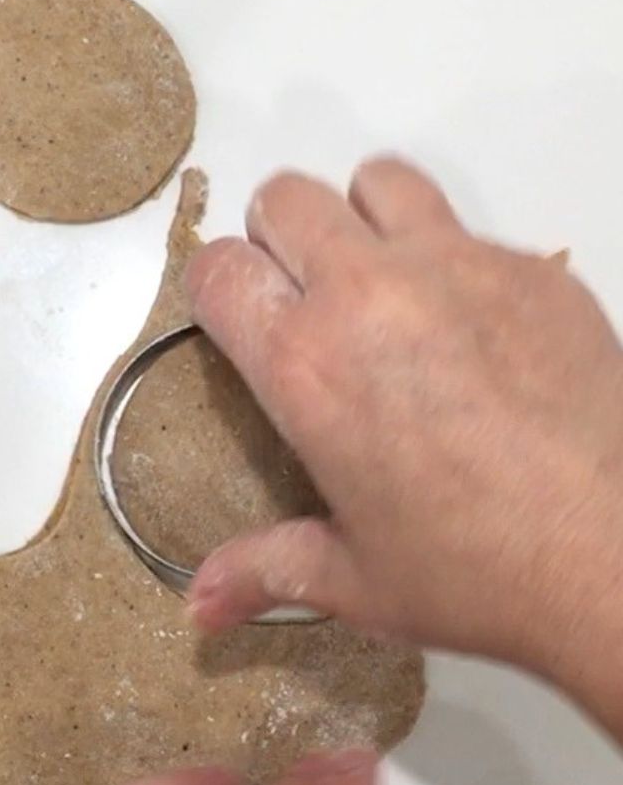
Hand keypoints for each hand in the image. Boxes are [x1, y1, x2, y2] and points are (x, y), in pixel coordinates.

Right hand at [185, 158, 622, 709]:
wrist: (613, 558)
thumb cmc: (482, 570)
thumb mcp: (353, 580)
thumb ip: (263, 570)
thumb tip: (203, 602)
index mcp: (306, 367)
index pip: (220, 270)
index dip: (217, 288)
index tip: (232, 315)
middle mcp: (371, 297)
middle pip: (288, 198)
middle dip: (280, 239)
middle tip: (301, 297)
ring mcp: (458, 270)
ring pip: (380, 182)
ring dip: (364, 220)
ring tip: (379, 283)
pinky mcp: (534, 270)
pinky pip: (473, 229)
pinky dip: (456, 262)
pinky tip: (472, 331)